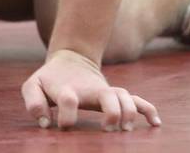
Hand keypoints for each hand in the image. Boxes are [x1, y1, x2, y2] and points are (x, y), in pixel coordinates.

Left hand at [21, 49, 160, 130]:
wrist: (70, 60)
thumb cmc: (50, 79)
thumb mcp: (33, 85)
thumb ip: (33, 102)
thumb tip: (44, 123)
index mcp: (68, 89)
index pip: (68, 100)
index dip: (65, 116)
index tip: (62, 125)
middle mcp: (91, 90)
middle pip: (110, 97)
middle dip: (112, 114)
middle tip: (107, 130)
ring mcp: (106, 92)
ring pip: (126, 98)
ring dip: (130, 113)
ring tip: (125, 130)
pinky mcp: (115, 95)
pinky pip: (137, 100)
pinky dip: (148, 109)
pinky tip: (156, 123)